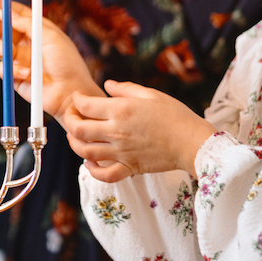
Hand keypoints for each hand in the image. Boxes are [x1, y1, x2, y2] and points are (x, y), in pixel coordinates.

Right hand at [0, 0, 101, 122]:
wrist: (70, 93)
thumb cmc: (67, 63)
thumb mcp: (51, 37)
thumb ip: (29, 24)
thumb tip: (9, 12)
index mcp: (37, 29)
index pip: (16, 14)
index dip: (3, 8)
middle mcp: (26, 42)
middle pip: (3, 28)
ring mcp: (19, 59)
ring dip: (3, 49)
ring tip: (14, 55)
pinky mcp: (14, 76)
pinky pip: (2, 69)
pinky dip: (12, 70)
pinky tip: (27, 74)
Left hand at [68, 81, 216, 179]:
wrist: (192, 142)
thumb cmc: (175, 115)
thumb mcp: (150, 94)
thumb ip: (125, 89)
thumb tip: (107, 85)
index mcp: (121, 110)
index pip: (85, 105)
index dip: (77, 100)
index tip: (79, 99)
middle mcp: (117, 132)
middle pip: (78, 129)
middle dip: (69, 121)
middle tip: (72, 117)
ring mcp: (121, 152)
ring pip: (85, 152)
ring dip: (75, 144)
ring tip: (76, 137)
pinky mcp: (129, 167)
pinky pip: (104, 174)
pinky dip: (92, 170)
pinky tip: (90, 161)